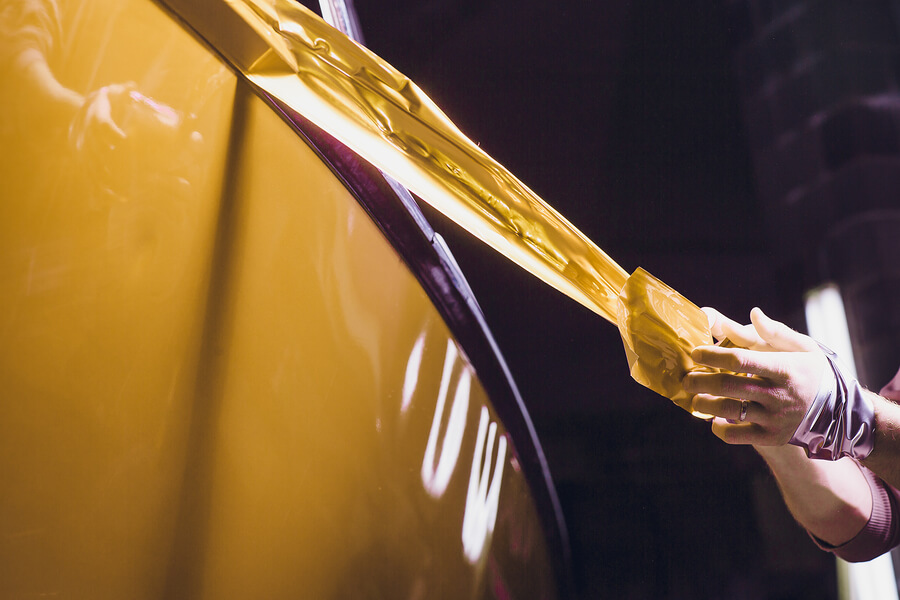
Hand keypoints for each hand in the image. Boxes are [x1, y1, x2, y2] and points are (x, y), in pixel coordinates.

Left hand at [683, 307, 827, 445]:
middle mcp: (779, 394)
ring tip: (694, 397)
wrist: (839, 411)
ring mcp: (775, 418)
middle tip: (686, 378)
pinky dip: (719, 429)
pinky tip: (715, 419)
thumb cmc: (811, 371)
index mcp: (784, 368)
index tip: (695, 353)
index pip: (740, 359)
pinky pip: (737, 436)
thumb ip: (774, 332)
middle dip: (699, 381)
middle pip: (727, 386)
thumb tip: (753, 313)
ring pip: (728, 411)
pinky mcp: (772, 437)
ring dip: (703, 404)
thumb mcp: (802, 347)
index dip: (712, 355)